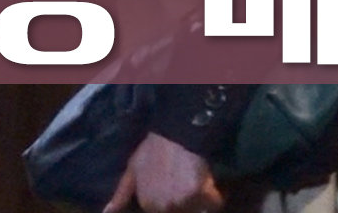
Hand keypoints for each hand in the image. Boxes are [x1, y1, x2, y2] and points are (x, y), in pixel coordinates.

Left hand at [104, 132, 221, 212]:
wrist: (175, 132)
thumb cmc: (152, 149)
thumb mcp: (132, 170)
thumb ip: (121, 195)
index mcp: (148, 205)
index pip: (166, 212)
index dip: (174, 202)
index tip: (178, 189)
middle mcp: (164, 207)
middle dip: (187, 204)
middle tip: (187, 183)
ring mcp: (182, 202)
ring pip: (198, 210)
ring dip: (201, 200)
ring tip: (198, 182)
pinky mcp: (200, 194)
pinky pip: (214, 203)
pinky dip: (216, 195)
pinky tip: (210, 183)